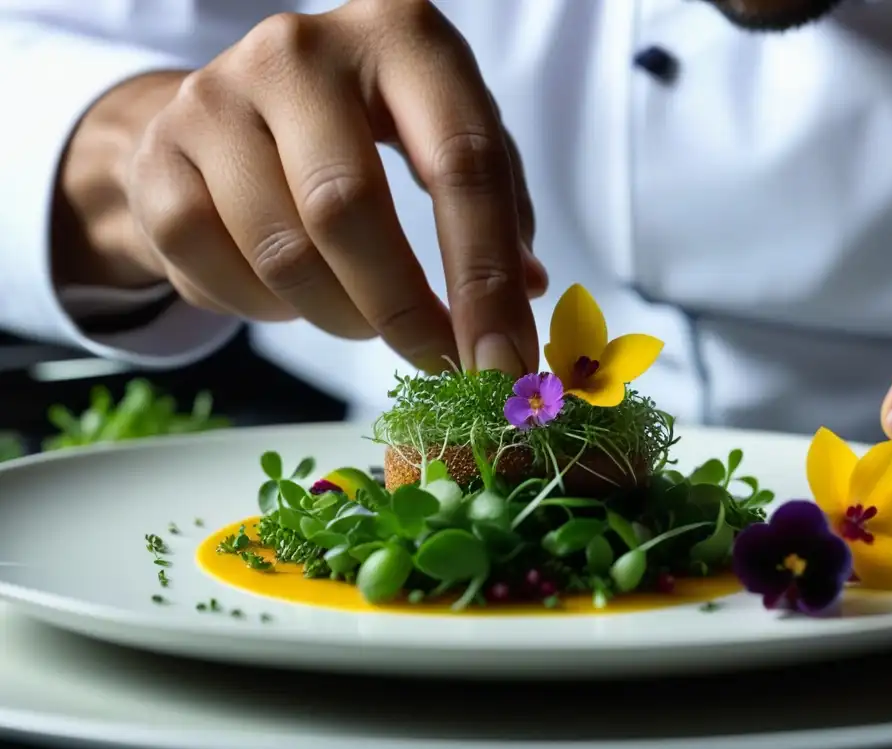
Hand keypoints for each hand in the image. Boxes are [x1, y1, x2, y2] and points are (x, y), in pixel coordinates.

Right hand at [61, 0, 544, 373]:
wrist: (237, 107)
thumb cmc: (365, 126)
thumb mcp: (444, 135)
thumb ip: (496, 201)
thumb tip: (524, 296)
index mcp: (401, 35)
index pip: (460, 162)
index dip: (485, 278)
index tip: (503, 361)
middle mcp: (301, 50)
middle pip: (351, 209)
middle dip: (405, 313)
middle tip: (438, 364)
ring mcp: (217, 96)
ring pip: (284, 252)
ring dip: (340, 316)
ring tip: (366, 319)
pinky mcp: (161, 154)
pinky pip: (217, 267)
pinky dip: (267, 308)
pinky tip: (294, 294)